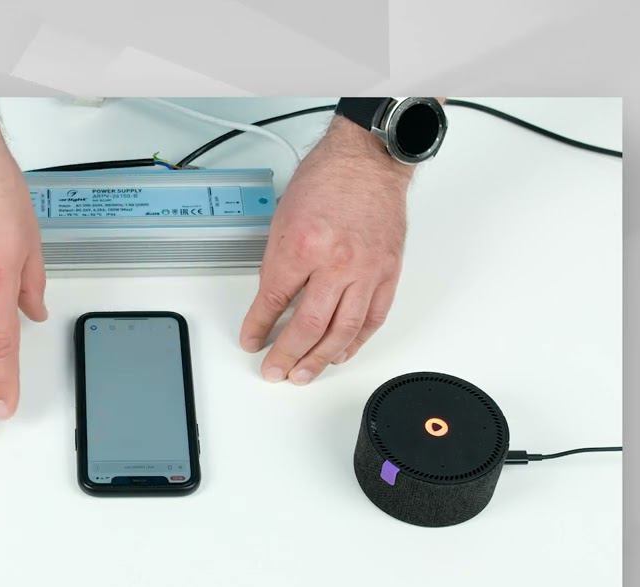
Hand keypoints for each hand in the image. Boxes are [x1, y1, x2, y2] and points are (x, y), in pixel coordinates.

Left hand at [240, 116, 412, 383]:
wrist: (368, 159)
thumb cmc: (327, 179)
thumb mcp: (285, 217)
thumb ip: (279, 262)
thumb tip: (273, 300)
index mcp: (303, 245)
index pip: (274, 300)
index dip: (259, 327)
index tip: (252, 342)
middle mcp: (337, 262)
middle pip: (308, 326)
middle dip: (287, 355)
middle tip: (274, 371)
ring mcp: (366, 271)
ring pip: (342, 331)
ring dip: (320, 359)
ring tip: (304, 374)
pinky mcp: (388, 273)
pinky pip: (372, 318)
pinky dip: (355, 341)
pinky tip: (340, 353)